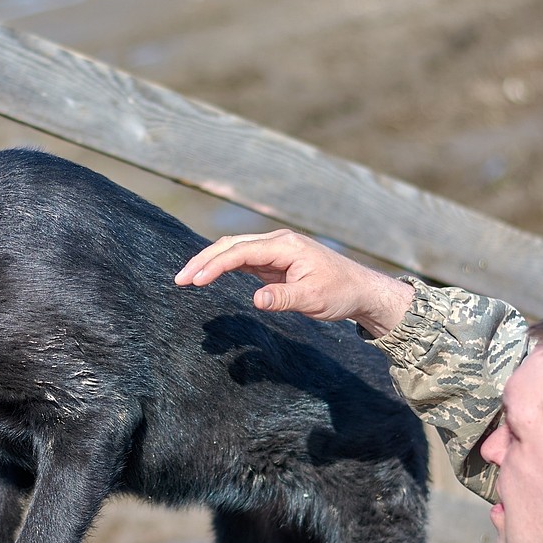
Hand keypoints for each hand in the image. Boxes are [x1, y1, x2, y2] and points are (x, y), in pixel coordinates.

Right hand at [174, 229, 413, 336]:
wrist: (362, 291)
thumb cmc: (341, 293)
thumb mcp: (313, 299)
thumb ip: (283, 298)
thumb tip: (255, 299)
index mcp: (286, 246)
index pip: (241, 251)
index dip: (214, 264)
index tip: (195, 280)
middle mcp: (278, 242)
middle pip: (232, 245)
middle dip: (204, 260)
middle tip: (180, 279)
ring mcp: (276, 251)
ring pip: (235, 250)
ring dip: (210, 262)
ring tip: (187, 278)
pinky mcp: (276, 261)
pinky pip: (243, 260)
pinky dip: (223, 266)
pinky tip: (209, 276)